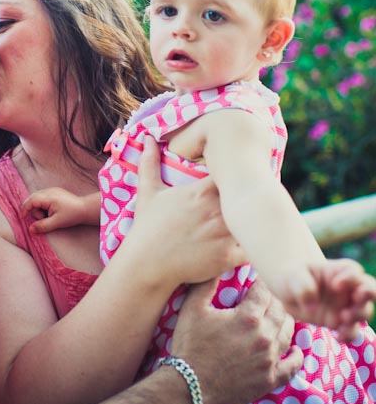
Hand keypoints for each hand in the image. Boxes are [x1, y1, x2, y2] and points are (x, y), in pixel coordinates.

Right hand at [21, 188, 99, 233]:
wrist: (85, 209)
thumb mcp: (56, 223)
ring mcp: (52, 190)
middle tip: (42, 219)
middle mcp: (49, 191)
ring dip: (39, 208)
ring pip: (37, 198)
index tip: (22, 217)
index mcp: (49, 197)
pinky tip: (50, 212)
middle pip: (33, 198)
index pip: (31, 200)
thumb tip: (30, 229)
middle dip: (33, 210)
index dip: (25, 209)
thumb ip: (42, 226)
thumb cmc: (72, 215)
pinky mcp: (55, 192)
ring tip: (48, 216)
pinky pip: (43, 198)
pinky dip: (43, 206)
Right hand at [124, 136, 244, 286]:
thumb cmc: (147, 227)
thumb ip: (150, 163)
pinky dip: (253, 245)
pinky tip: (249, 243)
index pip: (233, 175)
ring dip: (254, 221)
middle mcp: (217, 210)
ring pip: (253, 222)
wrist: (147, 264)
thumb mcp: (148, 192)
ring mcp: (224, 233)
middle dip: (251, 197)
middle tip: (254, 200)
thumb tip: (146, 139)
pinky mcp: (228, 256)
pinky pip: (252, 248)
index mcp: (202, 191)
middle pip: (248, 197)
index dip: (238, 177)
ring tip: (257, 220)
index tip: (238, 181)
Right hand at [170, 278, 301, 403]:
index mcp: (248, 317)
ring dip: (284, 321)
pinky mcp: (270, 380)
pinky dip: (296, 356)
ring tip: (275, 317)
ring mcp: (270, 360)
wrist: (188, 386)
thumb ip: (209, 283)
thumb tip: (221, 265)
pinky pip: (292, 366)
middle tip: (264, 298)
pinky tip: (295, 349)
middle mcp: (264, 337)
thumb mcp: (193, 307)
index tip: (255, 282)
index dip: (259, 284)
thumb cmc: (189, 344)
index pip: (264, 291)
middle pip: (280, 309)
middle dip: (272, 300)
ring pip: (288, 332)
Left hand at [272, 258, 375, 340]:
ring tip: (343, 318)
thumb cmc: (292, 277)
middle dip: (367, 295)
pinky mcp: (339, 323)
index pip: (354, 271)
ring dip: (357, 316)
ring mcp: (345, 306)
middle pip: (369, 289)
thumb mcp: (293, 277)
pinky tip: (338, 337)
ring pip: (364, 312)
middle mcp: (346, 288)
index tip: (335, 285)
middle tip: (356, 299)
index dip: (350, 278)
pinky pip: (351, 332)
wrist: (287, 292)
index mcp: (338, 271)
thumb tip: (311, 308)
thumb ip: (303, 287)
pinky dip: (349, 336)